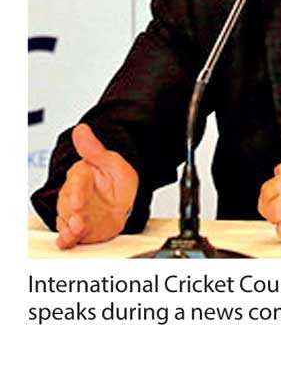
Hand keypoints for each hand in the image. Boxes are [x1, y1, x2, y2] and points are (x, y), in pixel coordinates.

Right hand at [55, 124, 138, 248]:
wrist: (124, 202)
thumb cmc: (117, 182)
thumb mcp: (113, 163)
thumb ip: (95, 149)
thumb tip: (81, 129)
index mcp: (82, 175)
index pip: (76, 181)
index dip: (76, 191)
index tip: (78, 201)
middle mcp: (74, 194)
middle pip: (68, 202)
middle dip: (72, 211)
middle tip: (78, 218)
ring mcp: (74, 212)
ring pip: (66, 217)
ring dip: (70, 226)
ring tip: (78, 229)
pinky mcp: (76, 227)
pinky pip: (68, 233)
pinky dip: (66, 238)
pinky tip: (66, 240)